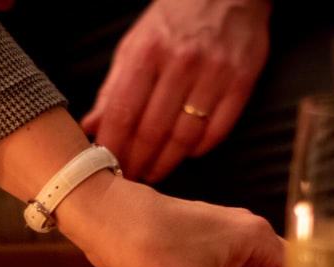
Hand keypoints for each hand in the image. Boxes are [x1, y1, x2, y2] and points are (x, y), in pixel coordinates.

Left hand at [80, 0, 270, 183]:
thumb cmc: (174, 21)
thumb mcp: (135, 45)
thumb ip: (114, 88)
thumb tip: (91, 126)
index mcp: (147, 53)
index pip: (124, 113)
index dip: (114, 147)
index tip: (107, 168)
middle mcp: (181, 63)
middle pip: (153, 130)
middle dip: (138, 162)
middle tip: (130, 179)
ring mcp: (214, 73)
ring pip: (186, 136)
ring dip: (167, 162)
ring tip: (154, 173)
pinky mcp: (242, 81)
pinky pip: (218, 130)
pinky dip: (200, 148)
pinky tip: (186, 154)